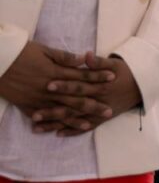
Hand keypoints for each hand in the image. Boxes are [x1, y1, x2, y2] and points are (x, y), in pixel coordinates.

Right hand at [0, 42, 114, 123]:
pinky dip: (53, 125)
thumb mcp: (44, 50)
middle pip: (76, 97)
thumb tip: (84, 58)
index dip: (98, 76)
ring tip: (92, 124)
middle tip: (110, 110)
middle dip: (94, 104)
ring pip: (62, 111)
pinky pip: (43, 118)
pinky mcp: (27, 106)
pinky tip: (62, 131)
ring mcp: (39, 99)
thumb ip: (64, 57)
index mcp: (56, 72)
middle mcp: (50, 88)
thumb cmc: (21, 53)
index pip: (82, 75)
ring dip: (78, 118)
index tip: (113, 78)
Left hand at [32, 52, 141, 135]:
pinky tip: (58, 133)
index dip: (65, 86)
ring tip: (38, 127)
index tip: (48, 85)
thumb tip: (86, 56)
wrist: (143, 86)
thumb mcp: (115, 64)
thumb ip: (99, 62)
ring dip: (57, 124)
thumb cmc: (127, 72)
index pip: (80, 86)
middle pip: (73, 106)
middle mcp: (99, 101)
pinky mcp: (102, 118)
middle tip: (34, 114)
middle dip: (54, 110)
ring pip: (76, 120)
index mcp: (101, 85)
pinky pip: (86, 127)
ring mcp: (100, 111)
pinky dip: (73, 131)